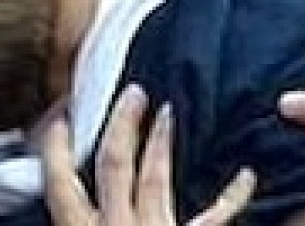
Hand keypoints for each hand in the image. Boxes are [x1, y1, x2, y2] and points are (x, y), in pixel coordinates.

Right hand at [44, 85, 255, 225]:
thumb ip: (81, 223)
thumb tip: (71, 215)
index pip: (63, 189)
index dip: (57, 152)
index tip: (58, 118)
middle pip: (114, 168)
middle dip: (121, 127)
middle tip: (133, 91)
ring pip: (157, 179)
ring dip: (163, 143)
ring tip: (169, 112)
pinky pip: (216, 216)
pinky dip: (233, 192)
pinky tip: (247, 174)